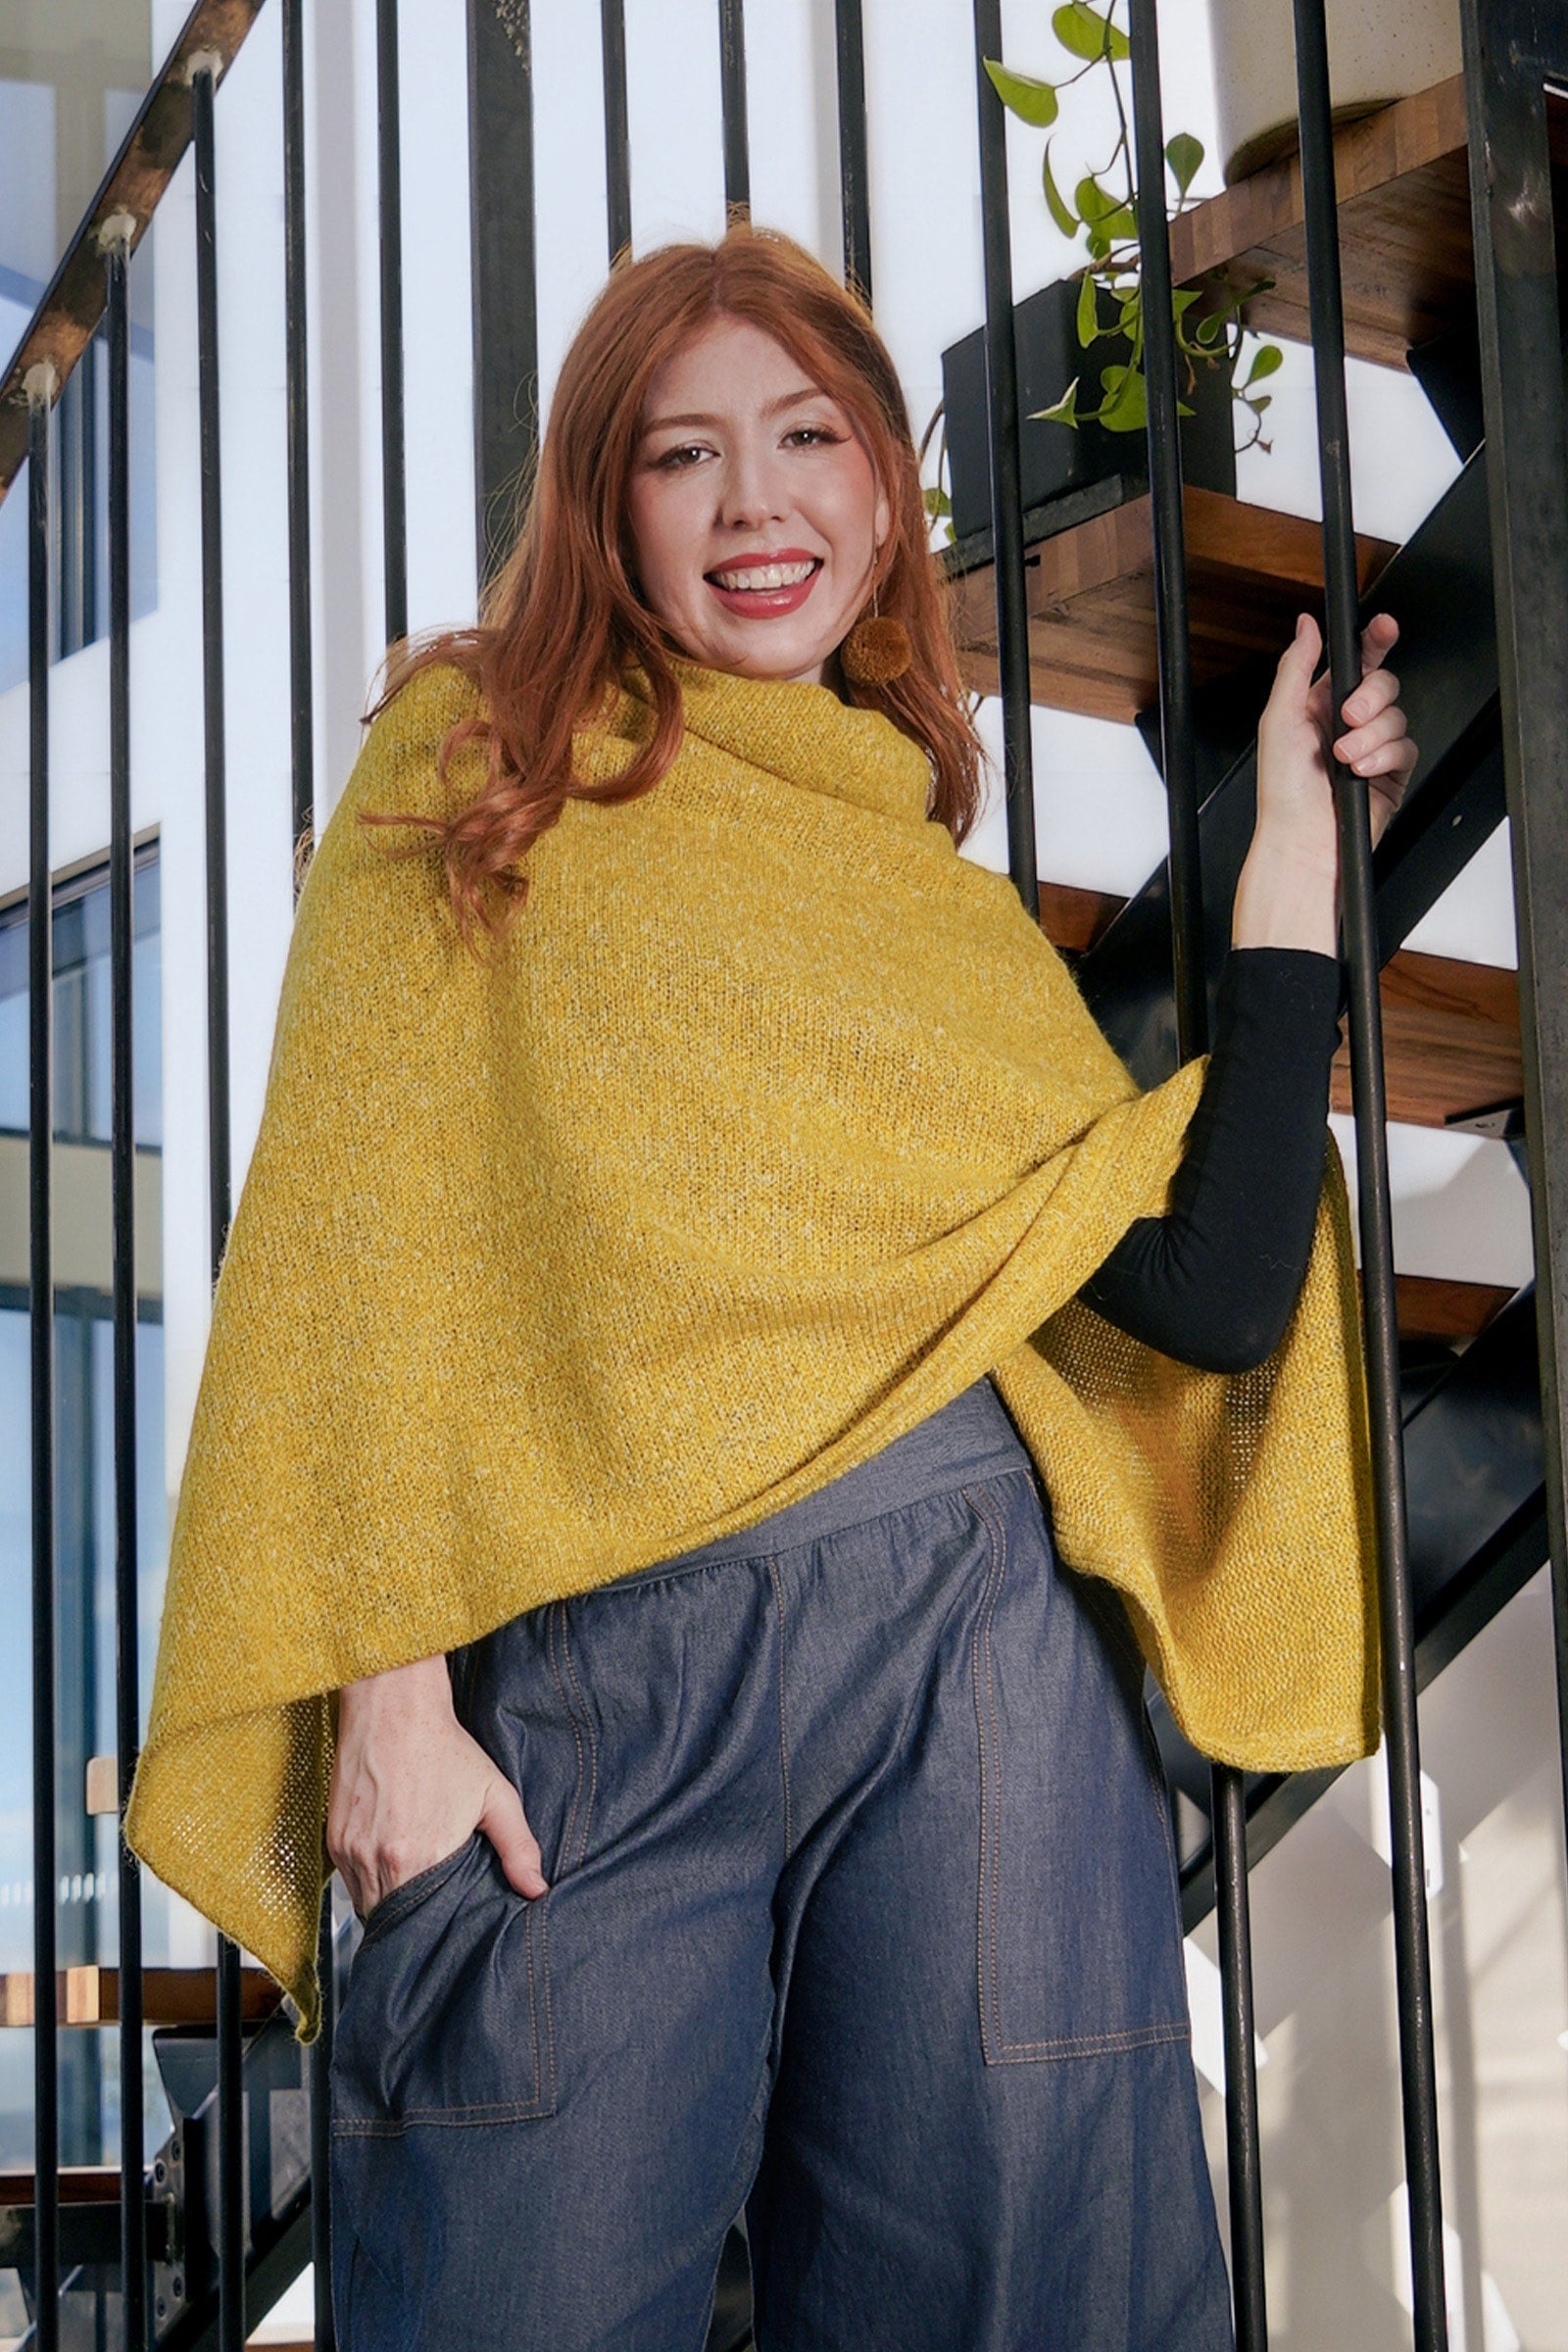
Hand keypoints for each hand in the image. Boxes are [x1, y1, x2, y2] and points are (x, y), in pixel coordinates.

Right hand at [327, 1652, 547, 1917]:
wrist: (394, 1710)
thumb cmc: (445, 1749)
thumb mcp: (495, 1794)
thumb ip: (518, 1846)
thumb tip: (538, 1889)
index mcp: (422, 1858)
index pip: (421, 1924)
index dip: (432, 1930)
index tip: (442, 1926)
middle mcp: (381, 1861)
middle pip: (391, 1918)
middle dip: (409, 1922)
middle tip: (428, 1915)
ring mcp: (353, 1851)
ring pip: (366, 1903)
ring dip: (386, 1903)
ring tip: (409, 1890)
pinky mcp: (335, 1839)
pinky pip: (348, 1880)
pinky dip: (366, 1880)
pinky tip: (387, 1864)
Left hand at [1234, 610, 1418, 952]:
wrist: (1302, 840)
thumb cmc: (1282, 790)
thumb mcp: (1279, 719)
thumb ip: (1296, 667)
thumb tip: (1306, 626)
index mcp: (1318, 705)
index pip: (1355, 661)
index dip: (1374, 640)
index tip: (1384, 627)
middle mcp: (1347, 723)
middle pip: (1383, 683)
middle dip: (1371, 696)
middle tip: (1350, 716)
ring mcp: (1371, 747)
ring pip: (1396, 715)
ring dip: (1371, 735)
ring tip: (1345, 758)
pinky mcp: (1391, 772)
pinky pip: (1406, 747)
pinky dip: (1384, 757)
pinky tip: (1361, 772)